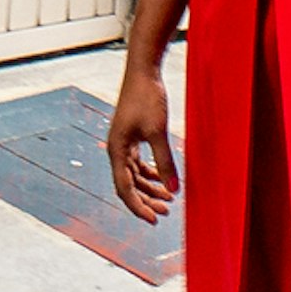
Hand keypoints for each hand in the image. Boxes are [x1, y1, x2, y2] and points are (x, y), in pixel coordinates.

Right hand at [106, 61, 177, 223]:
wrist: (143, 71)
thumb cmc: (147, 98)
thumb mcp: (158, 132)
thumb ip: (165, 162)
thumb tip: (174, 189)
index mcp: (116, 151)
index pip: (124, 189)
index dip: (139, 207)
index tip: (154, 220)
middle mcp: (116, 150)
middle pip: (129, 185)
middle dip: (147, 200)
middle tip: (166, 212)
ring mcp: (124, 143)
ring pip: (135, 175)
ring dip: (150, 188)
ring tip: (169, 199)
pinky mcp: (132, 135)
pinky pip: (139, 163)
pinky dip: (151, 173)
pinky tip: (163, 180)